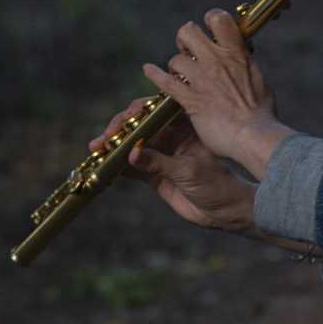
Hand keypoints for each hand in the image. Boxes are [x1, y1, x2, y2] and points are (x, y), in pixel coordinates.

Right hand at [90, 98, 256, 232]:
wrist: (226, 211)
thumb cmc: (217, 185)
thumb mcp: (188, 171)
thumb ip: (159, 163)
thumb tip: (132, 153)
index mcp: (184, 126)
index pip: (157, 112)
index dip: (138, 112)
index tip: (125, 120)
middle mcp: (171, 136)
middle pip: (140, 127)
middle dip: (120, 130)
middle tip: (105, 138)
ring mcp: (162, 155)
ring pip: (133, 145)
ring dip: (114, 147)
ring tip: (96, 149)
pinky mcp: (155, 174)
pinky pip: (132, 167)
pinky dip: (118, 166)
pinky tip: (104, 166)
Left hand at [141, 9, 293, 178]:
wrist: (254, 136)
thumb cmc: (262, 113)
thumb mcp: (259, 79)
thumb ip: (246, 66)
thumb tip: (243, 59)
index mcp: (236, 53)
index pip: (218, 19)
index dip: (210, 19)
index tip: (209, 30)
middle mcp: (216, 60)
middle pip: (188, 32)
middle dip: (184, 40)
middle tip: (188, 52)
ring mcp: (201, 79)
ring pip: (176, 59)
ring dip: (176, 67)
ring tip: (181, 75)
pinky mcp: (190, 99)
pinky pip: (165, 81)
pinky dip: (154, 74)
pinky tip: (148, 70)